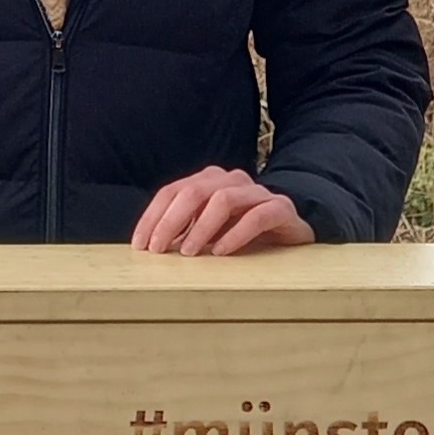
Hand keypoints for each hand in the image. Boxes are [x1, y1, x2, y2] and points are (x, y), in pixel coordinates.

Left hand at [130, 167, 315, 257]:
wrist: (293, 230)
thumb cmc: (244, 231)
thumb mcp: (209, 231)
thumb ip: (184, 231)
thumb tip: (151, 246)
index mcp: (209, 181)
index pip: (172, 192)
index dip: (153, 216)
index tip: (140, 244)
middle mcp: (231, 180)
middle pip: (193, 192)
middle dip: (170, 221)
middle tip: (159, 249)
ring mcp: (257, 192)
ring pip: (222, 199)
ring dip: (201, 228)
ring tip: (190, 253)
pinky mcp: (280, 208)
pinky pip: (256, 216)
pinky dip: (235, 234)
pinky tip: (222, 252)